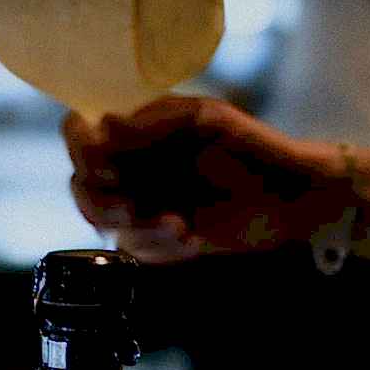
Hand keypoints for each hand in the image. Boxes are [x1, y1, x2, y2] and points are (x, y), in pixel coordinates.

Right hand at [63, 96, 348, 263]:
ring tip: (176, 225)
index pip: (78, 132)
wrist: (291, 194)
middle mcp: (131, 165)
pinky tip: (191, 237)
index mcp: (135, 129)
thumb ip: (155, 121)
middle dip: (99, 201)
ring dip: (134, 228)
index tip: (106, 162)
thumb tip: (104, 125)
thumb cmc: (251, 146)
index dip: (80, 148)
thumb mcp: (206, 120)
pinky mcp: (163, 239)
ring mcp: (144, 203)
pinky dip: (160, 247)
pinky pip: (138, 250)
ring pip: (105, 223)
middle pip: (81, 185)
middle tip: (129, 206)